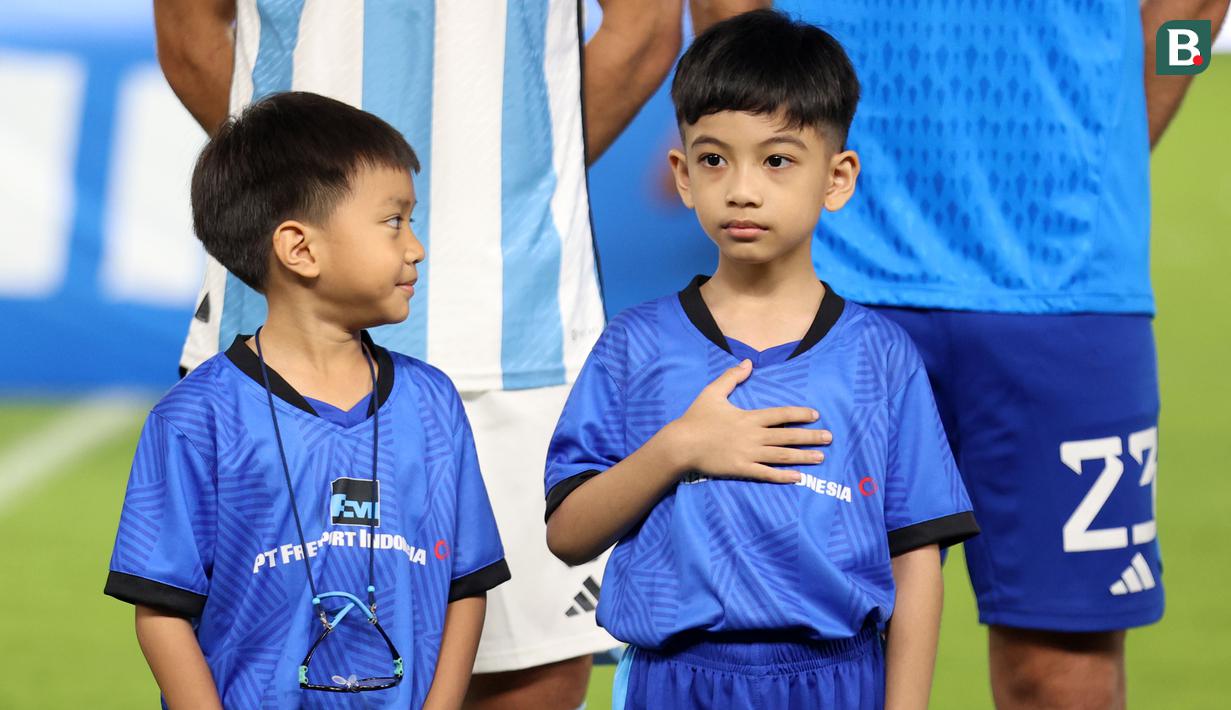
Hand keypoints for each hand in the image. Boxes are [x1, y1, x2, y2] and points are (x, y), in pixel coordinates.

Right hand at [666, 359, 830, 482]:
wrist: (681, 444)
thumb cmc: (696, 418)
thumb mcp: (712, 392)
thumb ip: (732, 377)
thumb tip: (748, 362)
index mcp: (749, 417)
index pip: (781, 415)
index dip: (799, 415)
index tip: (816, 415)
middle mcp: (753, 436)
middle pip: (787, 437)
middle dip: (810, 437)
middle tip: (829, 438)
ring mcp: (748, 454)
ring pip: (781, 456)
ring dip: (803, 456)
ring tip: (820, 457)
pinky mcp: (741, 469)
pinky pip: (766, 474)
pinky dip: (782, 476)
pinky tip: (798, 477)